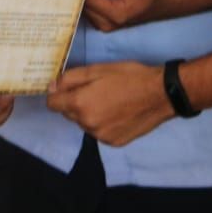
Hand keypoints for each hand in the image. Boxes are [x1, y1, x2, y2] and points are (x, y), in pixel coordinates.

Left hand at [46, 62, 174, 146]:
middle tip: (96, 90)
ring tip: (110, 100)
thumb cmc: (128, 76)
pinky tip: (118, 113)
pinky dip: (103, 123)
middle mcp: (87, 124)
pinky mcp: (113, 143)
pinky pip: (99, 132)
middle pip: (69, 114)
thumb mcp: (97, 69)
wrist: (159, 94)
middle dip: (76, 102)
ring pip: (84, 124)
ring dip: (90, 114)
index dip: (58, 93)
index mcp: (80, 104)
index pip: (53, 104)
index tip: (69, 87)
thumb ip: (70, 78)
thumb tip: (51, 86)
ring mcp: (100, 136)